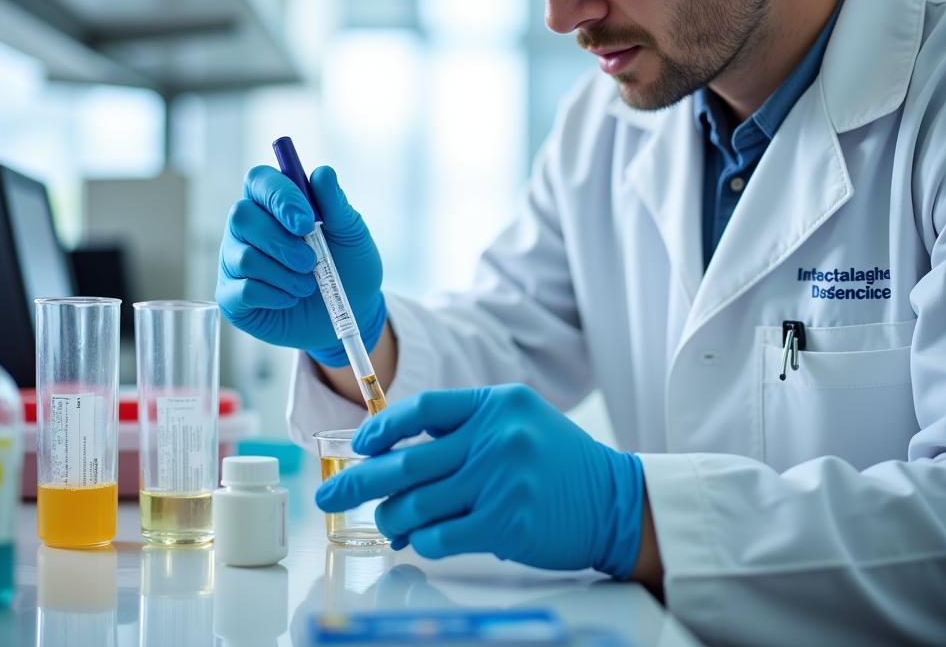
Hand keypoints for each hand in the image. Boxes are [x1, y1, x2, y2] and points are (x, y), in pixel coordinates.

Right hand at [217, 164, 386, 364]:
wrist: (350, 312)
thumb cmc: (349, 265)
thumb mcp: (351, 233)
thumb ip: (335, 204)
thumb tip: (322, 173)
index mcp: (273, 203)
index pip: (259, 180)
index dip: (279, 195)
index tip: (306, 221)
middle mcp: (247, 228)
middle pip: (241, 215)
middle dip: (280, 241)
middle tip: (310, 261)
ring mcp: (234, 261)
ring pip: (244, 257)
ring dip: (284, 274)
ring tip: (308, 285)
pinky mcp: (232, 296)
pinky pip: (243, 290)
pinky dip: (275, 295)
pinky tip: (291, 298)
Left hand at [315, 385, 644, 577]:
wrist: (615, 502)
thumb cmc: (559, 463)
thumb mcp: (518, 423)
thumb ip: (465, 432)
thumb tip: (398, 459)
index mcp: (496, 404)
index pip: (424, 408)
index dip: (383, 426)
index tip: (360, 443)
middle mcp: (496, 436)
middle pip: (407, 460)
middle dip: (359, 479)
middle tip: (329, 493)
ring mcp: (500, 479)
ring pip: (416, 503)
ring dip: (390, 518)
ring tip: (386, 525)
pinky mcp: (505, 522)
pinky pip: (440, 535)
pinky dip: (422, 541)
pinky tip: (421, 541)